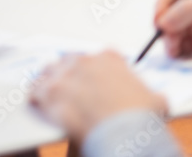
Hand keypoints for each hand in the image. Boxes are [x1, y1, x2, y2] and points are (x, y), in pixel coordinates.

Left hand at [30, 51, 167, 143]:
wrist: (124, 134)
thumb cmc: (139, 118)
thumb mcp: (156, 102)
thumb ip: (151, 95)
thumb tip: (155, 100)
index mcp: (109, 58)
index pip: (98, 58)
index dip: (96, 70)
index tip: (94, 78)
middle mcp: (84, 61)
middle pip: (70, 62)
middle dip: (70, 73)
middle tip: (70, 87)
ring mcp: (65, 75)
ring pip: (50, 72)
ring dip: (49, 81)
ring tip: (49, 91)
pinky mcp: (50, 92)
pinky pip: (36, 91)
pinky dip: (35, 96)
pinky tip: (36, 102)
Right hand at [154, 0, 191, 61]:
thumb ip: (188, 8)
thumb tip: (164, 21)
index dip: (161, 7)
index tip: (158, 21)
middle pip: (170, 17)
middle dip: (165, 28)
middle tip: (168, 40)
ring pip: (175, 35)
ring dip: (171, 42)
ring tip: (176, 51)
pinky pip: (187, 50)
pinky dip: (181, 54)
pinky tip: (183, 57)